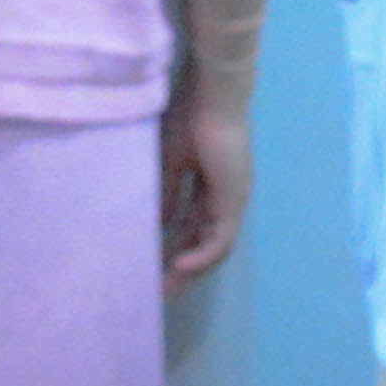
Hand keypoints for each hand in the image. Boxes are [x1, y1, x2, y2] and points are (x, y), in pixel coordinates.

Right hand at [161, 94, 250, 287]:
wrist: (212, 95)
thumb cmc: (189, 116)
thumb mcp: (169, 160)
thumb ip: (167, 191)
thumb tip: (162, 222)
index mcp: (210, 187)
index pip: (193, 227)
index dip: (174, 247)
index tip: (152, 266)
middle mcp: (225, 199)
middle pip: (204, 244)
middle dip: (181, 269)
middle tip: (158, 290)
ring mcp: (232, 202)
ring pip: (214, 249)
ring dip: (191, 271)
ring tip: (166, 288)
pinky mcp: (233, 202)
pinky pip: (219, 241)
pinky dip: (200, 258)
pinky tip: (179, 267)